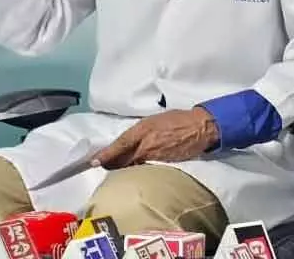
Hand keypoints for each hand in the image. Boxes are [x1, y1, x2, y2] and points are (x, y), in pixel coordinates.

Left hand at [91, 109, 219, 169]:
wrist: (199, 128)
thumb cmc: (176, 120)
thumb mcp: (152, 120)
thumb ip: (138, 133)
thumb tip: (125, 143)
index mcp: (142, 130)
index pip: (119, 145)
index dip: (106, 155)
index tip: (94, 162)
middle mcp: (146, 145)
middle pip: (123, 161)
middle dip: (112, 165)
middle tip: (104, 166)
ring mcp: (155, 158)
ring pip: (134, 167)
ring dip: (125, 169)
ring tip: (119, 171)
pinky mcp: (164, 167)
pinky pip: (146, 171)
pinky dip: (139, 173)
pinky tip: (136, 173)